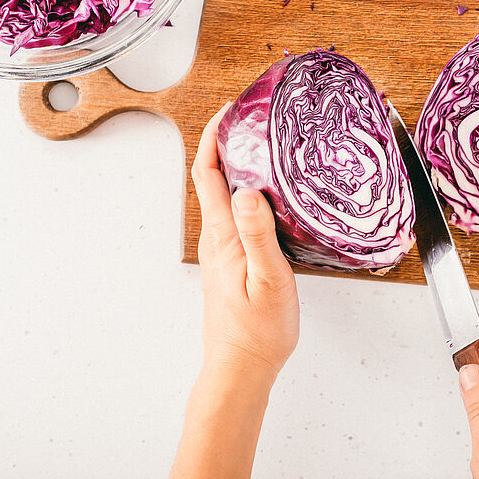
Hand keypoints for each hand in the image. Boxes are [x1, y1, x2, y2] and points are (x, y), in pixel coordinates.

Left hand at [172, 106, 300, 478]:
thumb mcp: (269, 280)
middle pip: (212, 177)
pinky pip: (232, 215)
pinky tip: (267, 196)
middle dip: (226, 142)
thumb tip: (249, 191)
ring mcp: (220, 251)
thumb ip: (259, 235)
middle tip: (251, 118)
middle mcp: (215, 238)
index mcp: (223, 235)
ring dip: (235, 166)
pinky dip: (244, 192)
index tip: (231, 110)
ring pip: (222, 196)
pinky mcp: (229, 262)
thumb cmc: (258, 331)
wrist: (241, 369)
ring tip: (261, 147)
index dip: (214, 136)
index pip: (208, 173)